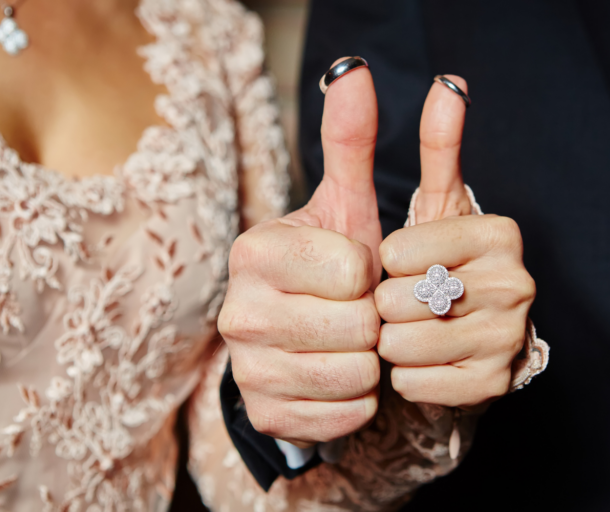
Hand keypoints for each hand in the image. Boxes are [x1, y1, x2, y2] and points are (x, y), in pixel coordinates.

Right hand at [218, 59, 381, 445]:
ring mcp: (246, 369)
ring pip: (354, 375)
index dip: (370, 273)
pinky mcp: (264, 414)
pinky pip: (344, 416)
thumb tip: (354, 72)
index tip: (354, 271)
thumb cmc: (328, 268)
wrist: (297, 337)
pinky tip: (337, 376)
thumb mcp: (342, 206)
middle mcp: (237, 312)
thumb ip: (349, 143)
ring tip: (347, 342)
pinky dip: (356, 400)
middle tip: (354, 311)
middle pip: (357, 326)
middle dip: (372, 320)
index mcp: (253, 252)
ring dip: (367, 360)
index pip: (354, 269)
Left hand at [375, 76, 534, 409]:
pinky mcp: (491, 384)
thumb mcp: (436, 202)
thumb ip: (441, 146)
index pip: (398, 252)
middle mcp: (515, 284)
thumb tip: (449, 84)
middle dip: (386, 303)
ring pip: (402, 345)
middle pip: (397, 301)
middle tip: (407, 299)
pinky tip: (424, 358)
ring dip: (392, 340)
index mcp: (498, 233)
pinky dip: (406, 374)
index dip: (385, 261)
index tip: (402, 262)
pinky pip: (413, 382)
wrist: (461, 332)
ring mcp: (508, 338)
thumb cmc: (438, 261)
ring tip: (413, 327)